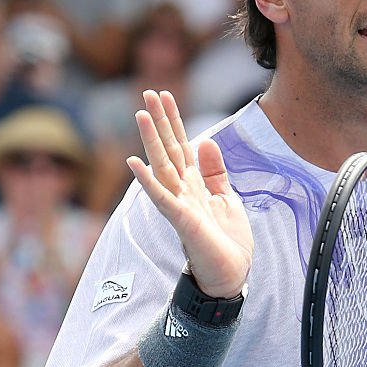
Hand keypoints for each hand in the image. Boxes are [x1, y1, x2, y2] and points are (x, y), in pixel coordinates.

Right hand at [127, 90, 252, 296]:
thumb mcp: (226, 197)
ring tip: (140, 115)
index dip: (173, 120)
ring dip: (151, 141)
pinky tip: (135, 163)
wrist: (231, 275)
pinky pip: (163, 198)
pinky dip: (148, 181)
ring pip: (162, 167)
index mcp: (194, 184)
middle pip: (169, 149)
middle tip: (148, 92)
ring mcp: (180, 205)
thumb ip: (215, 171)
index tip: (164, 95)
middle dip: (159, 121)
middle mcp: (183, 191)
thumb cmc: (227, 241)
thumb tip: (206, 140)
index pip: (182, 145)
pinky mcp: (182, 222)